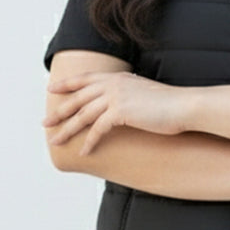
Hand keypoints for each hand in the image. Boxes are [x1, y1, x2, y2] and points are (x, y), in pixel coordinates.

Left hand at [44, 71, 189, 155]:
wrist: (184, 106)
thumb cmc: (168, 104)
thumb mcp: (142, 92)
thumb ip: (127, 93)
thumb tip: (118, 104)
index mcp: (117, 77)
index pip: (85, 79)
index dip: (66, 84)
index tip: (51, 89)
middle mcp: (113, 84)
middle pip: (78, 98)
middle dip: (60, 111)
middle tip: (45, 122)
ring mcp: (116, 96)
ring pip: (83, 115)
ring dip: (68, 130)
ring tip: (56, 141)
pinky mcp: (120, 111)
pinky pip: (98, 129)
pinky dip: (89, 142)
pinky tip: (83, 152)